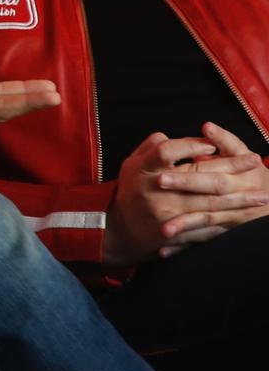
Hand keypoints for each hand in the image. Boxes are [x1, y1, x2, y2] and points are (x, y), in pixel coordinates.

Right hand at [103, 128, 268, 265]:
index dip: (190, 146)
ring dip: (239, 201)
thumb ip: (151, 147)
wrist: (116, 231)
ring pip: (209, 205)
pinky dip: (228, 224)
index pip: (167, 151)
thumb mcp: (131, 164)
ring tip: (262, 196)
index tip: (211, 144)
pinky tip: (246, 219)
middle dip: (231, 169)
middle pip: (198, 177)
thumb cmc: (129, 192)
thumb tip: (173, 136)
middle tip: (255, 162)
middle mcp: (155, 191)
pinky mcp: (175, 235)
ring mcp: (166, 215)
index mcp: (143, 170)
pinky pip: (206, 229)